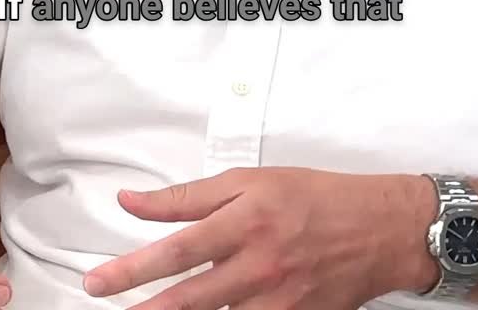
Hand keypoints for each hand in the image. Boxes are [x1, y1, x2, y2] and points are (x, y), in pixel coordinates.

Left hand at [83, 166, 437, 308]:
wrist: (376, 228)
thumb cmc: (313, 197)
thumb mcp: (250, 180)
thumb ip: (189, 196)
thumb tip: (135, 201)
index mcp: (245, 221)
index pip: (178, 249)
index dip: (134, 267)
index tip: (100, 280)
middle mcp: (258, 265)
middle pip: (188, 298)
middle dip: (142, 308)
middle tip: (105, 306)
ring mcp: (277, 301)